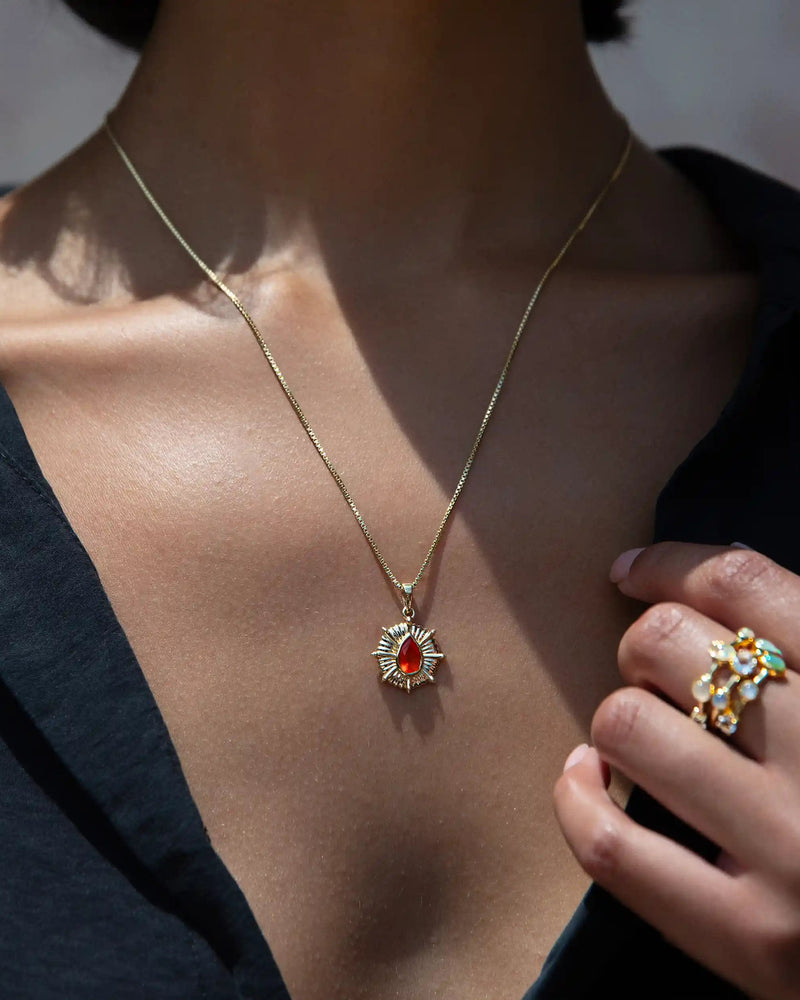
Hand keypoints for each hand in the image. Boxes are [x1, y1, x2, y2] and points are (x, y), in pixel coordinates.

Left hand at [553, 542, 799, 999]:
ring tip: (644, 733)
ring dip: (620, 717)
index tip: (634, 571)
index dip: (670, 562)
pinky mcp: (754, 940)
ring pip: (629, 724)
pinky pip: (610, 844)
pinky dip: (576, 797)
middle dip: (645, 643)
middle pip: (670, 642)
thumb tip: (706, 581)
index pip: (744, 582)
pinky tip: (587, 777)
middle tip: (656, 669)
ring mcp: (792, 852)